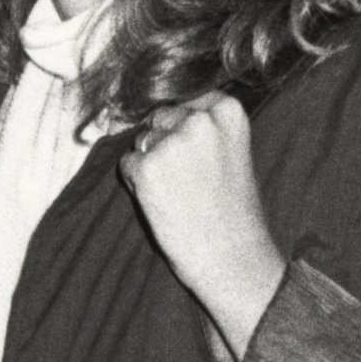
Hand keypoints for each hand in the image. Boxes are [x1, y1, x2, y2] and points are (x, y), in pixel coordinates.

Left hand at [119, 92, 287, 361]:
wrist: (233, 257)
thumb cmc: (232, 211)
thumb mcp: (231, 151)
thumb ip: (205, 128)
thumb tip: (157, 116)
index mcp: (228, 110)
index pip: (189, 104)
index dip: (187, 133)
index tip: (204, 162)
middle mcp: (200, 119)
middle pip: (162, 119)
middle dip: (166, 146)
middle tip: (190, 184)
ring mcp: (172, 142)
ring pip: (142, 142)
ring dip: (151, 166)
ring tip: (180, 195)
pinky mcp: (147, 167)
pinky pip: (127, 165)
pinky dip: (137, 185)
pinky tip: (164, 204)